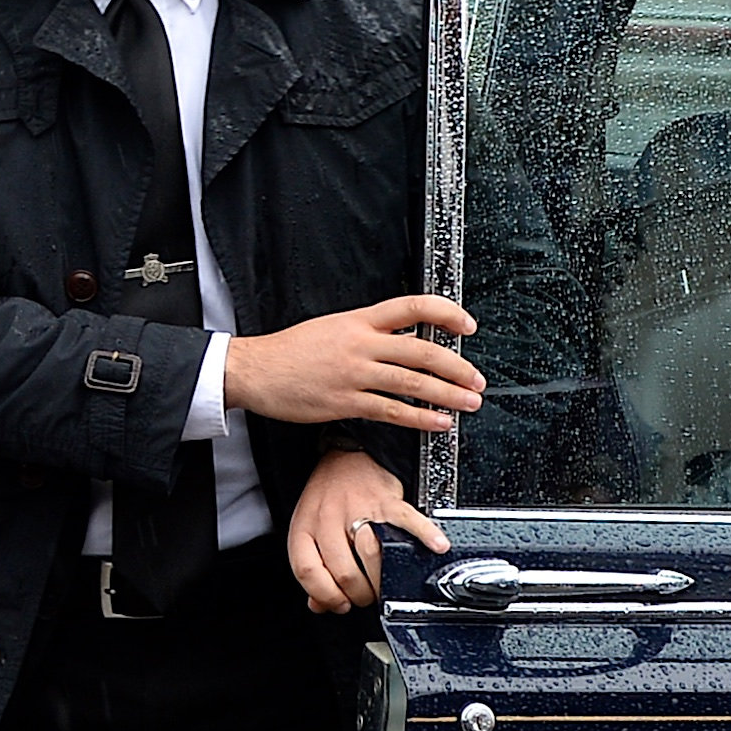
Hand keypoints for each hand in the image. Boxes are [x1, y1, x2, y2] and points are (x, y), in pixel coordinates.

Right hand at [223, 294, 482, 431]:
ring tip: (469, 403)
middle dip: (456, 366)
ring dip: (447, 394)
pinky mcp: (343, 402)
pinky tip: (438, 423)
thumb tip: (405, 341)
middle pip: (421, 349)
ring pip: (411, 382)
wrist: (254, 369)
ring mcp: (353, 373)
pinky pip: (390, 411)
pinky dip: (419, 418)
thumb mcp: (332, 328)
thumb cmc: (290, 351)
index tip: (467, 325)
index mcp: (358, 320)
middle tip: (477, 379)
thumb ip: (368, 333)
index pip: (412, 306)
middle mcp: (360, 343)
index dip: (446, 313)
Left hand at [286, 447, 446, 613]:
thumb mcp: (309, 529)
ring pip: (371, 556)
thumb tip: (320, 605)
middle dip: (359, 594)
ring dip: (382, 581)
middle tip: (367, 597)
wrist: (348, 456)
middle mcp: (327, 518)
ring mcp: (357, 509)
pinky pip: (407, 521)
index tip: (339, 605)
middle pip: (343, 571)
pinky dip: (424, 535)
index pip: (307, 571)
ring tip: (386, 586)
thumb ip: (312, 568)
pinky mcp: (386, 499)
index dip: (325, 595)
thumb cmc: (329, 497)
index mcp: (304, 527)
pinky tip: (436, 546)